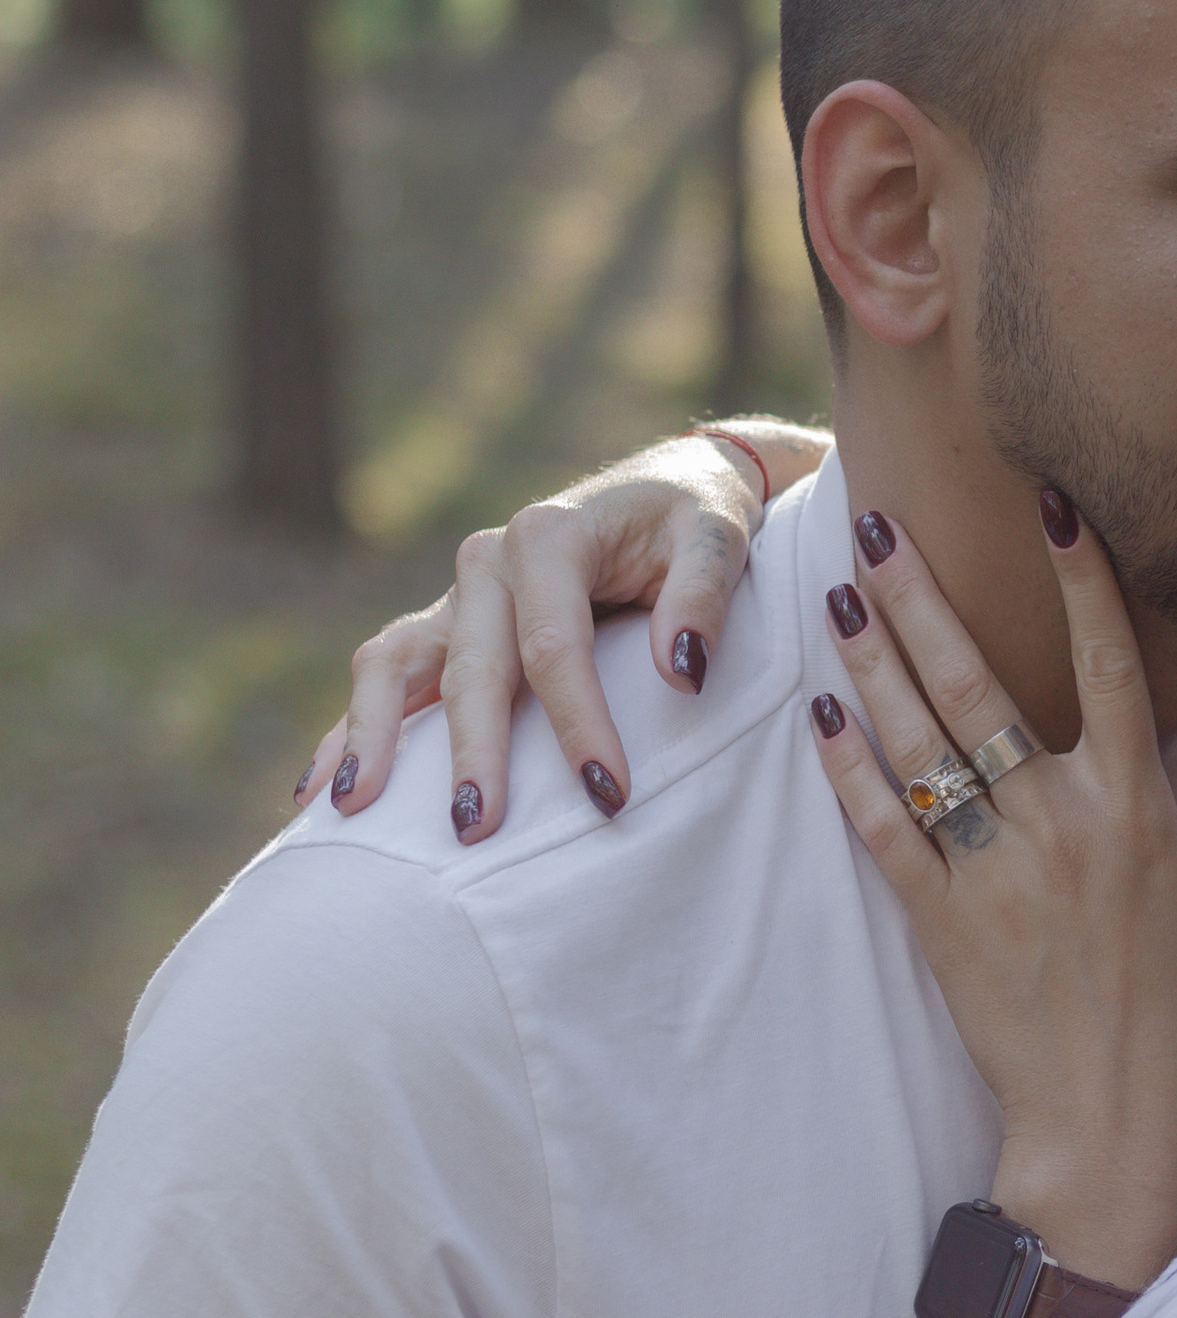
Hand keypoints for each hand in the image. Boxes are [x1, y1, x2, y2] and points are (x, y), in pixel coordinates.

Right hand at [297, 425, 823, 838]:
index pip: (554, 646)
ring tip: (353, 811)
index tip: (608, 794)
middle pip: (471, 668)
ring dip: (373, 736)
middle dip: (472, 752)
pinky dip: (349, 729)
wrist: (667, 487)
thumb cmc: (695, 519)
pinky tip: (318, 790)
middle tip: (474, 830)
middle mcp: (487, 561)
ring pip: (394, 665)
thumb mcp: (718, 536)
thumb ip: (703, 595)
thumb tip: (681, 671)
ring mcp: (457, 595)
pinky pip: (385, 675)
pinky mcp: (446, 625)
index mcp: (548, 536)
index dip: (579, 723)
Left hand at [807, 495, 1176, 1289]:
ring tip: (835, 593)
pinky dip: (849, 771)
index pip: (1112, 663)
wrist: (1114, 1131)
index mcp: (1138, 811)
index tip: (1051, 502)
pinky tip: (824, 714)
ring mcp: (993, 873)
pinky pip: (882, 831)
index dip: (1080, 577)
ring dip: (872, 660)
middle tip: (877, 525)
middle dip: (921, 597)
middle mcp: (1061, 825)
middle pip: (979, 683)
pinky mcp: (940, 925)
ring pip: (919, 743)